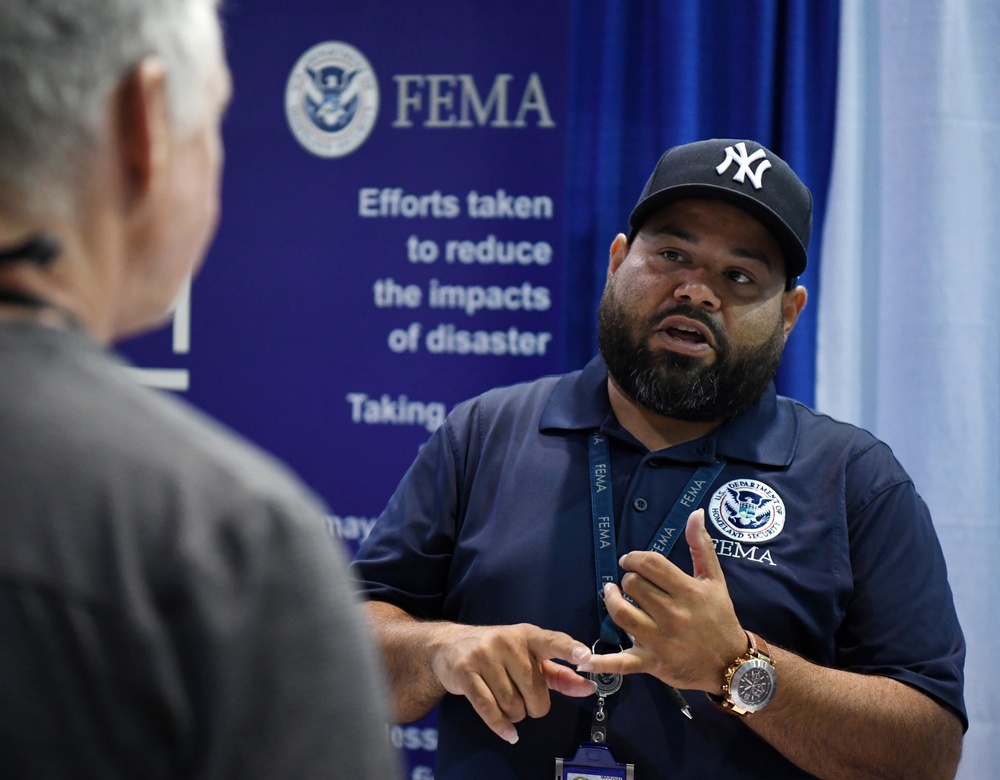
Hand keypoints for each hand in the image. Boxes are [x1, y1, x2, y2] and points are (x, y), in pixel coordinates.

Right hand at [430, 623, 595, 743]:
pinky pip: (488, 708)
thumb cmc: (498, 653)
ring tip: (509, 705)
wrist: (449, 646)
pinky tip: (509, 732)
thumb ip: (560, 675)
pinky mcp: (465, 673)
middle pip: (533, 689)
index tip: (585, 656)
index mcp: (528, 635)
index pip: (552, 641)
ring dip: (515, 714)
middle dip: (534, 705)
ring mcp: (484, 656)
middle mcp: (507, 642)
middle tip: (526, 701)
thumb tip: (588, 687)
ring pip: (512, 703)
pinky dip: (500, 725)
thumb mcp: (529, 658)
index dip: (568, 649)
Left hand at [577, 509, 746, 692]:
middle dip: (628, 580)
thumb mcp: (715, 580)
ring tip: (612, 594)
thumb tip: (695, 513)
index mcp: (689, 591)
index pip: (650, 564)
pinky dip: (600, 662)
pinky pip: (621, 662)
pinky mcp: (651, 662)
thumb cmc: (719, 617)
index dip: (634, 559)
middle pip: (633, 586)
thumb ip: (702, 546)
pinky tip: (581, 660)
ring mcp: (660, 640)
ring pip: (621, 613)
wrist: (730, 663)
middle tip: (631, 583)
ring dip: (611, 600)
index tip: (630, 562)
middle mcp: (673, 614)